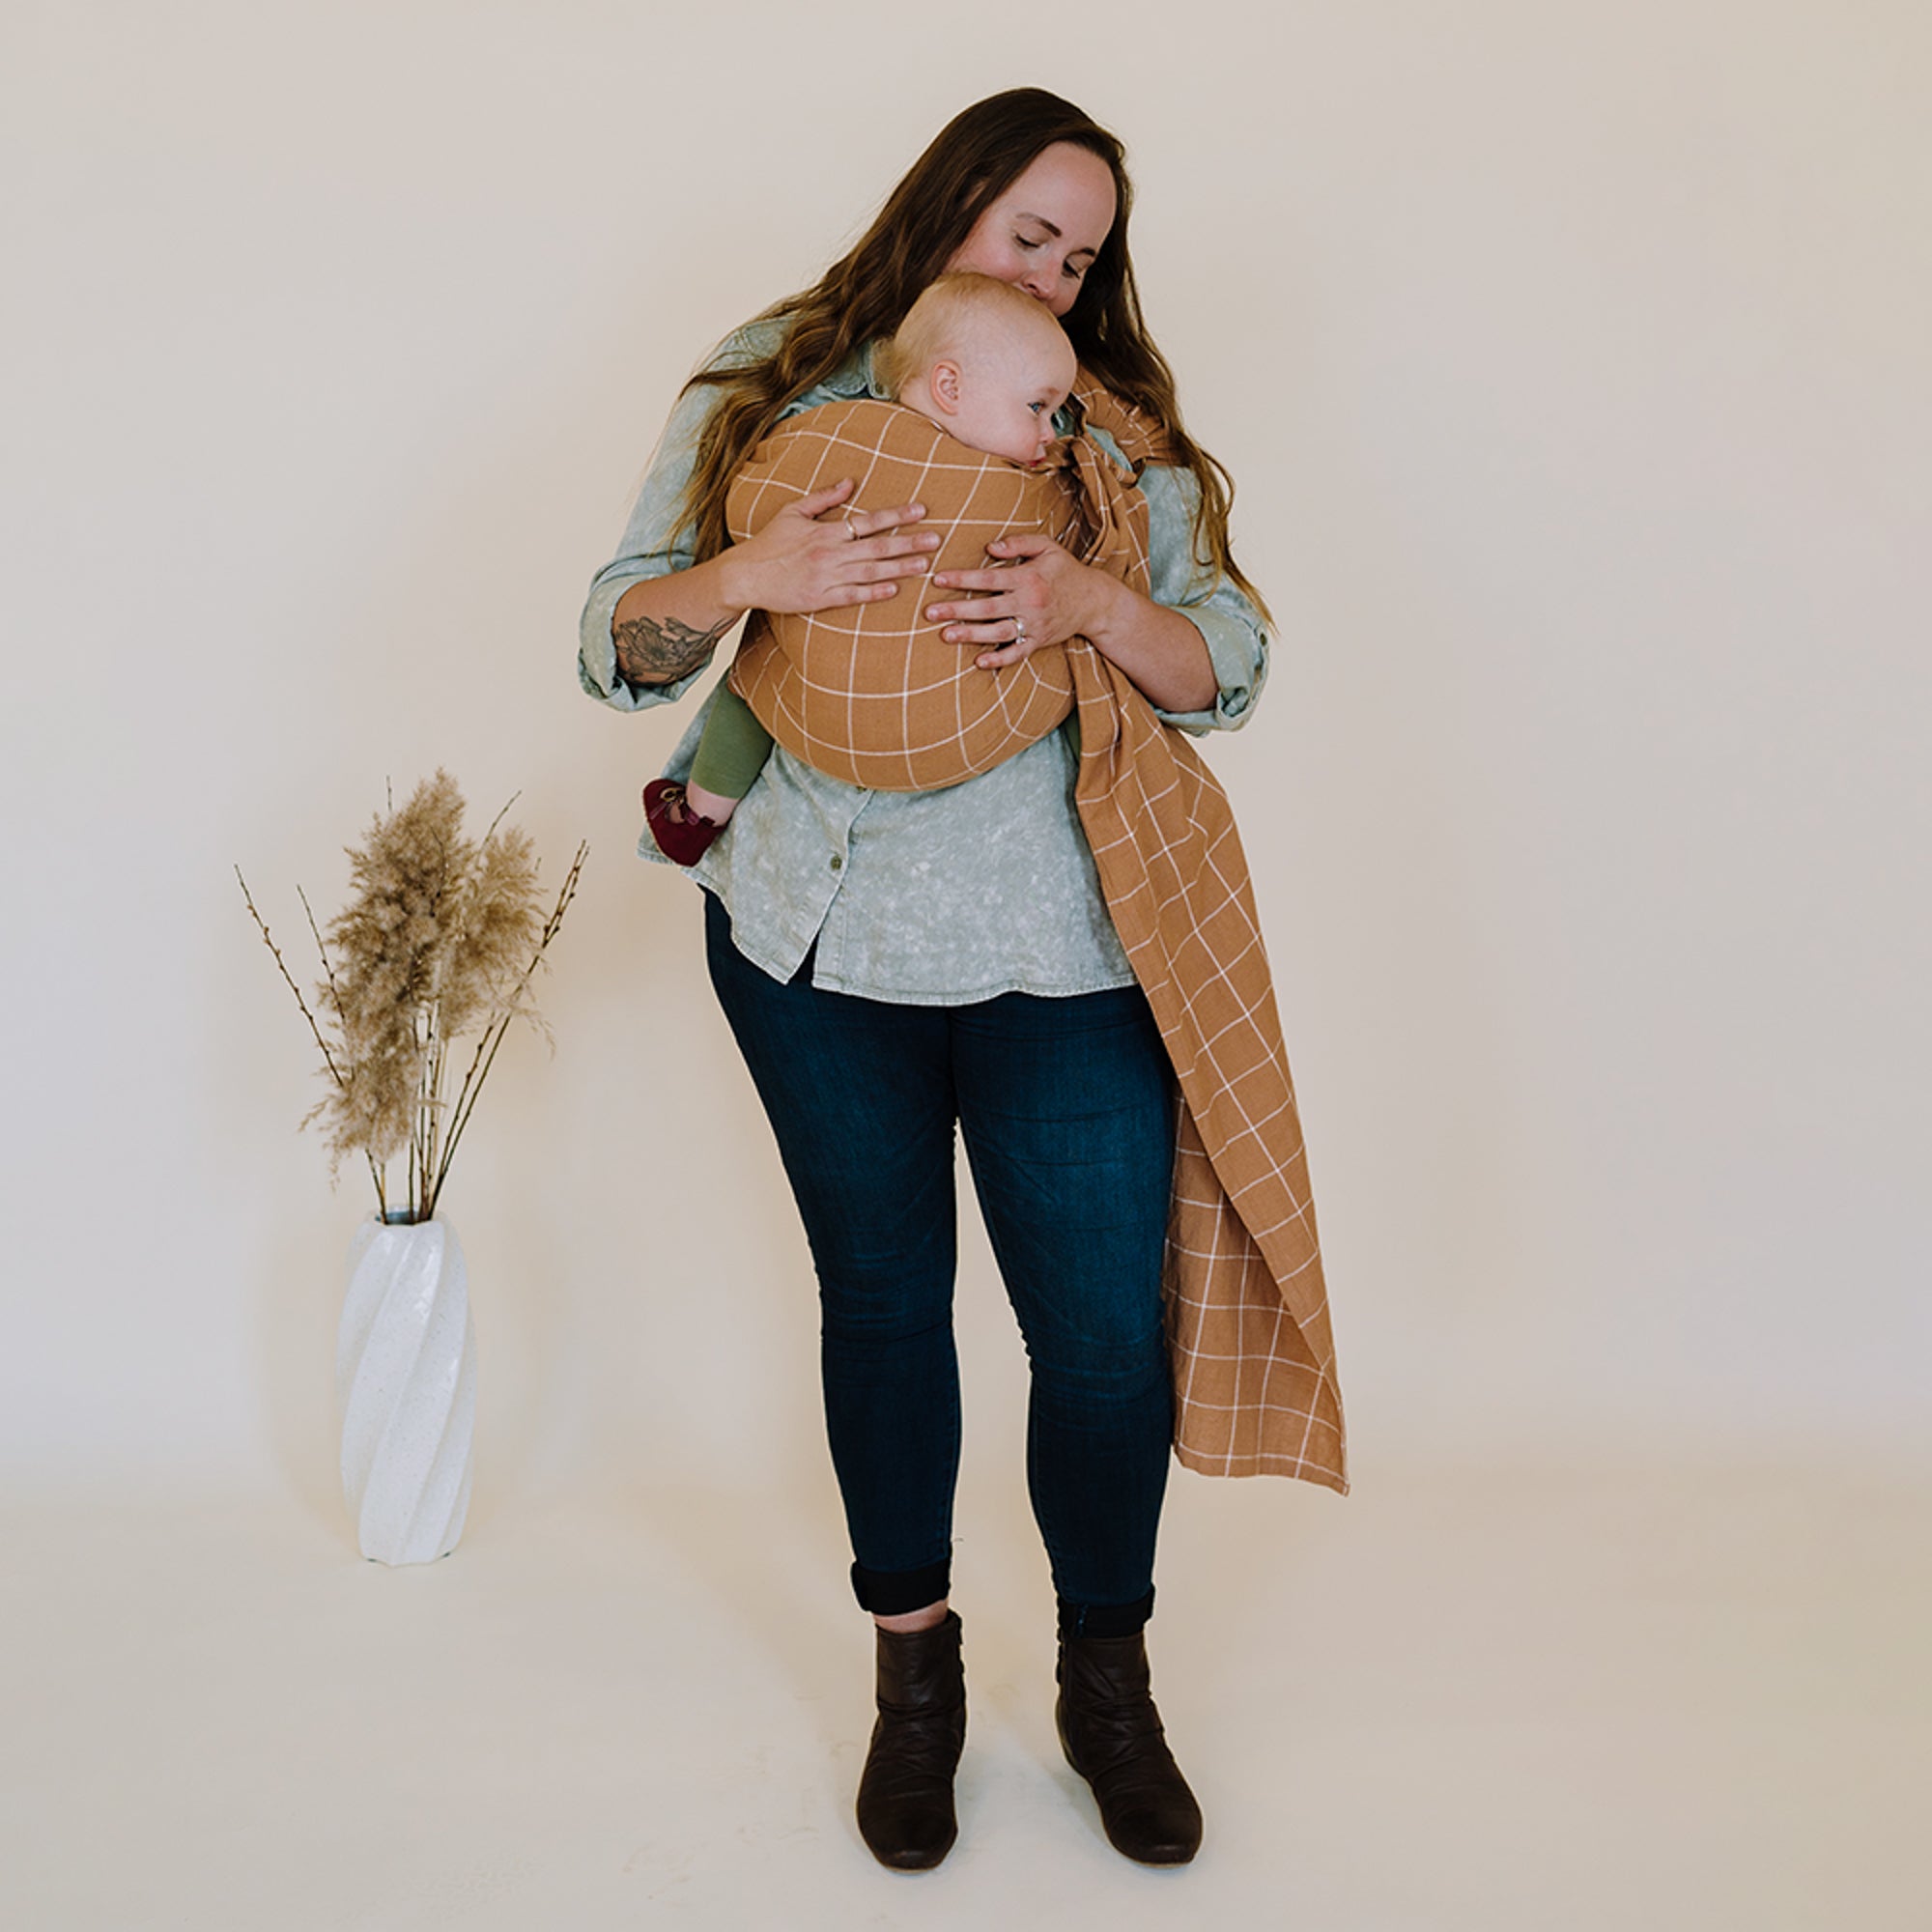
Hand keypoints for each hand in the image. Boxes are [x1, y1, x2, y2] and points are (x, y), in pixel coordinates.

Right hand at [723, 478, 937, 615]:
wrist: (745, 575)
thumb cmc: (768, 543)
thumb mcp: (793, 512)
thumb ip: (824, 497)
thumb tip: (851, 481)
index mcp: (826, 530)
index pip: (869, 520)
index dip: (897, 516)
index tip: (922, 511)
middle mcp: (830, 552)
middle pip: (877, 546)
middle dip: (909, 542)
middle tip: (937, 539)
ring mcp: (826, 577)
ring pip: (870, 571)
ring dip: (899, 568)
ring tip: (925, 565)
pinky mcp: (820, 599)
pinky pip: (851, 595)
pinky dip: (873, 593)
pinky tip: (893, 590)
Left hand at [923, 533, 1116, 669]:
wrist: (1094, 601)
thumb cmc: (1064, 570)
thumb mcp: (1047, 547)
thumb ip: (1018, 542)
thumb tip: (990, 547)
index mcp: (1028, 578)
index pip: (989, 579)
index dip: (962, 579)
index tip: (938, 579)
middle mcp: (1030, 603)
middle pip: (987, 608)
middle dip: (957, 610)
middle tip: (929, 612)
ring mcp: (1034, 626)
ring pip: (998, 633)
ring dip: (970, 635)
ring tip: (945, 635)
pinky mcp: (1039, 642)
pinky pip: (1017, 654)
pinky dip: (999, 660)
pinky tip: (978, 662)